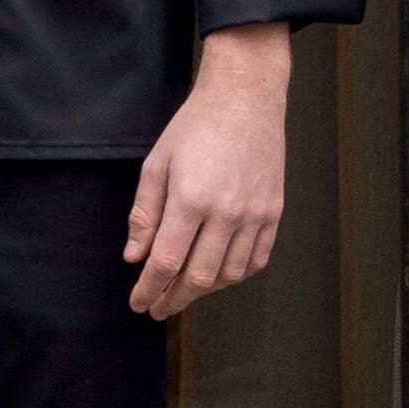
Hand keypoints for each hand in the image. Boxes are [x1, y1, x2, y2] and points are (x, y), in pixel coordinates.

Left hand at [124, 23, 293, 318]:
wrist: (245, 99)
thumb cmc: (195, 126)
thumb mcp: (156, 164)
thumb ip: (144, 214)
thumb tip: (134, 256)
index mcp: (191, 200)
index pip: (166, 263)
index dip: (149, 289)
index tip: (138, 304)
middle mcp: (227, 213)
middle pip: (198, 277)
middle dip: (174, 299)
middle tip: (157, 308)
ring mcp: (255, 215)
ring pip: (230, 275)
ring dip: (204, 290)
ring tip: (184, 291)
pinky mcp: (274, 212)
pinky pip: (256, 259)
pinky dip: (235, 275)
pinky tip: (218, 275)